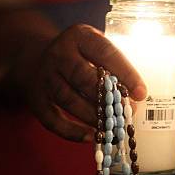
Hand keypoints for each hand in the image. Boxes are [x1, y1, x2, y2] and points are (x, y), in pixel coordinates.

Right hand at [14, 24, 146, 141]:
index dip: (125, 73)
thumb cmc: (78, 58)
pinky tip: (92, 137)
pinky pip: (53, 120)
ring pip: (69, 100)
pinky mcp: (36, 100)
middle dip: (108, 98)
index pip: (105, 52)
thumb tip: (136, 98)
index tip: (141, 93)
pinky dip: (73, 132)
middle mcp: (59, 54)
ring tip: (111, 129)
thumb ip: (112, 67)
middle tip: (126, 113)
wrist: (34, 59)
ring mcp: (45, 78)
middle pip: (83, 77)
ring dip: (92, 117)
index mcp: (79, 36)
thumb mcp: (93, 49)